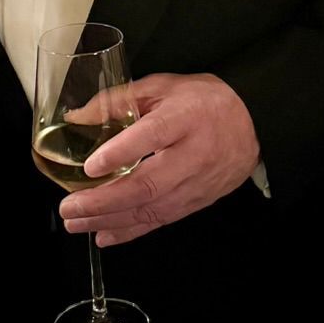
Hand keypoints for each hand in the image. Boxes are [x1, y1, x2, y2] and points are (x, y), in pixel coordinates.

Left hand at [61, 73, 260, 246]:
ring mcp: (197, 183)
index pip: (152, 136)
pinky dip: (130, 231)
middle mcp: (193, 154)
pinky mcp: (198, 202)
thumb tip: (77, 116)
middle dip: (103, 201)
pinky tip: (104, 235)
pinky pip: (161, 221)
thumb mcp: (164, 87)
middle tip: (69, 206)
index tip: (89, 167)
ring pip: (152, 209)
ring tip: (76, 223)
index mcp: (185, 117)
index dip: (120, 154)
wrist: (254, 123)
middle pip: (147, 184)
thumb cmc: (204, 101)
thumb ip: (119, 100)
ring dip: (110, 220)